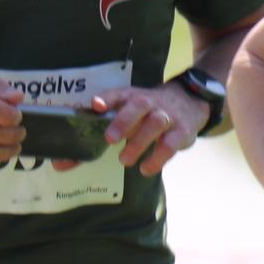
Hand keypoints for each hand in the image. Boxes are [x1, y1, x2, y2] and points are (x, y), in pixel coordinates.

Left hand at [90, 83, 206, 176]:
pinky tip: (146, 169)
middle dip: (124, 121)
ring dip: (138, 143)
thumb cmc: (151, 108)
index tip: (96, 105)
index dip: (107, 98)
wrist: (190, 100)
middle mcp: (151, 103)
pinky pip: (170, 145)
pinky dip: (157, 159)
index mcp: (135, 96)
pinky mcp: (182, 132)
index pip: (120, 93)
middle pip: (139, 106)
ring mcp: (168, 116)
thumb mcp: (133, 105)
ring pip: (155, 124)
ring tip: (124, 160)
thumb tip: (73, 145)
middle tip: (110, 139)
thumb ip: (109, 118)